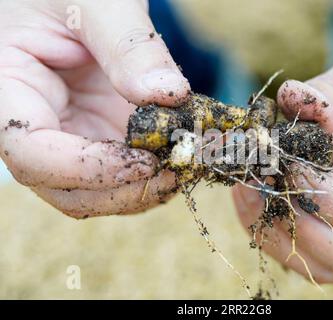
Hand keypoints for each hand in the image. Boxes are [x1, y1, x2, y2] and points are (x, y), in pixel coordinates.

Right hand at [0, 0, 189, 217]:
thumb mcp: (98, 2)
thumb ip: (128, 45)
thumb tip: (168, 95)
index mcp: (10, 91)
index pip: (32, 154)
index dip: (89, 168)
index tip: (146, 161)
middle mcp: (39, 127)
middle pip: (66, 190)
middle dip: (123, 190)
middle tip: (177, 169)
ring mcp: (73, 137)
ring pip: (98, 193)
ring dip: (145, 189)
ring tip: (187, 162)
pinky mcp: (102, 138)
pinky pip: (124, 176)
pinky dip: (155, 176)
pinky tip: (183, 155)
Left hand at [233, 2, 332, 282]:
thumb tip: (293, 99)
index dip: (332, 199)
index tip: (290, 163)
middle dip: (296, 225)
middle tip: (259, 180)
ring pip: (325, 261)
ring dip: (277, 234)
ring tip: (246, 187)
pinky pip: (309, 242)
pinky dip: (274, 227)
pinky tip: (251, 190)